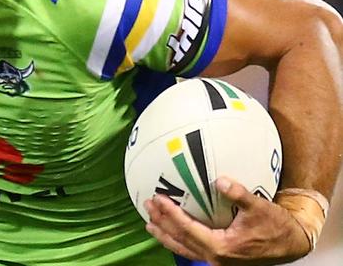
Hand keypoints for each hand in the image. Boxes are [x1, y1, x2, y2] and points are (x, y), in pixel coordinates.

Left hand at [144, 177, 310, 265]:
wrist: (291, 245)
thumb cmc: (276, 227)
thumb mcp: (259, 207)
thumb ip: (238, 194)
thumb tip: (220, 180)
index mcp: (221, 247)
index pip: (187, 229)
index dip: (170, 213)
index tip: (158, 198)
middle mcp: (215, 258)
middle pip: (180, 240)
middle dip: (161, 223)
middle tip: (146, 206)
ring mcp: (217, 260)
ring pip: (184, 248)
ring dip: (166, 234)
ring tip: (150, 222)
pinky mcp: (220, 258)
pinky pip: (192, 249)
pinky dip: (179, 239)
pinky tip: (171, 231)